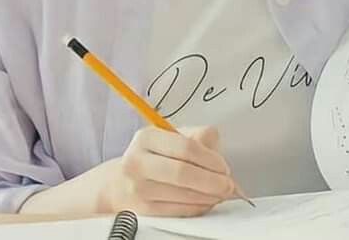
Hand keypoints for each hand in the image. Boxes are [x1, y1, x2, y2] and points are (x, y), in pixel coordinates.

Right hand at [98, 125, 235, 216]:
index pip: (185, 147)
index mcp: (147, 137)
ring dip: (208, 196)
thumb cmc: (153, 158)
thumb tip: (219, 156)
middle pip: (182, 172)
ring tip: (220, 193)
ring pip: (181, 194)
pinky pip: (177, 211)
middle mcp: (138, 161)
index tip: (223, 167)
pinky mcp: (142, 211)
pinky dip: (197, 208)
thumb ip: (198, 138)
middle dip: (212, 181)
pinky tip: (205, 202)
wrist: (120, 182)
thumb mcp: (172, 137)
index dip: (210, 159)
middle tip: (228, 184)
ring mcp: (138, 188)